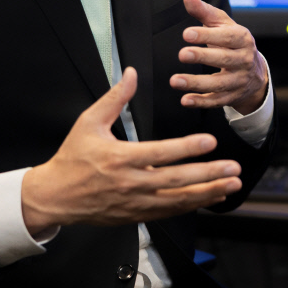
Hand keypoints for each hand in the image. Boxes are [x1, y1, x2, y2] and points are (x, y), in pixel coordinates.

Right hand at [21, 67, 241, 234]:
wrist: (54, 196)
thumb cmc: (72, 158)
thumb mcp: (88, 122)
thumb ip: (114, 98)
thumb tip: (132, 73)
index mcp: (119, 158)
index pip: (160, 153)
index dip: (187, 148)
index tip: (210, 142)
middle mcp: (130, 184)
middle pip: (176, 181)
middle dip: (208, 175)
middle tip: (233, 168)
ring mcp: (135, 203)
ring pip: (177, 201)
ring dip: (207, 193)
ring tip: (230, 184)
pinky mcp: (136, 215)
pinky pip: (169, 212)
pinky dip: (191, 205)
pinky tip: (211, 197)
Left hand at [172, 0, 268, 114]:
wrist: (255, 72)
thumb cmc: (233, 42)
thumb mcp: (223, 25)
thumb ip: (204, 11)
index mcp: (242, 39)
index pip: (226, 37)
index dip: (207, 35)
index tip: (187, 34)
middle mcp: (243, 60)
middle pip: (224, 59)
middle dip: (202, 57)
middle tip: (182, 54)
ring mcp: (239, 80)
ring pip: (218, 84)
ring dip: (196, 83)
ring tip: (175, 80)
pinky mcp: (232, 96)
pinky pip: (216, 101)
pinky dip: (201, 102)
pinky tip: (185, 100)